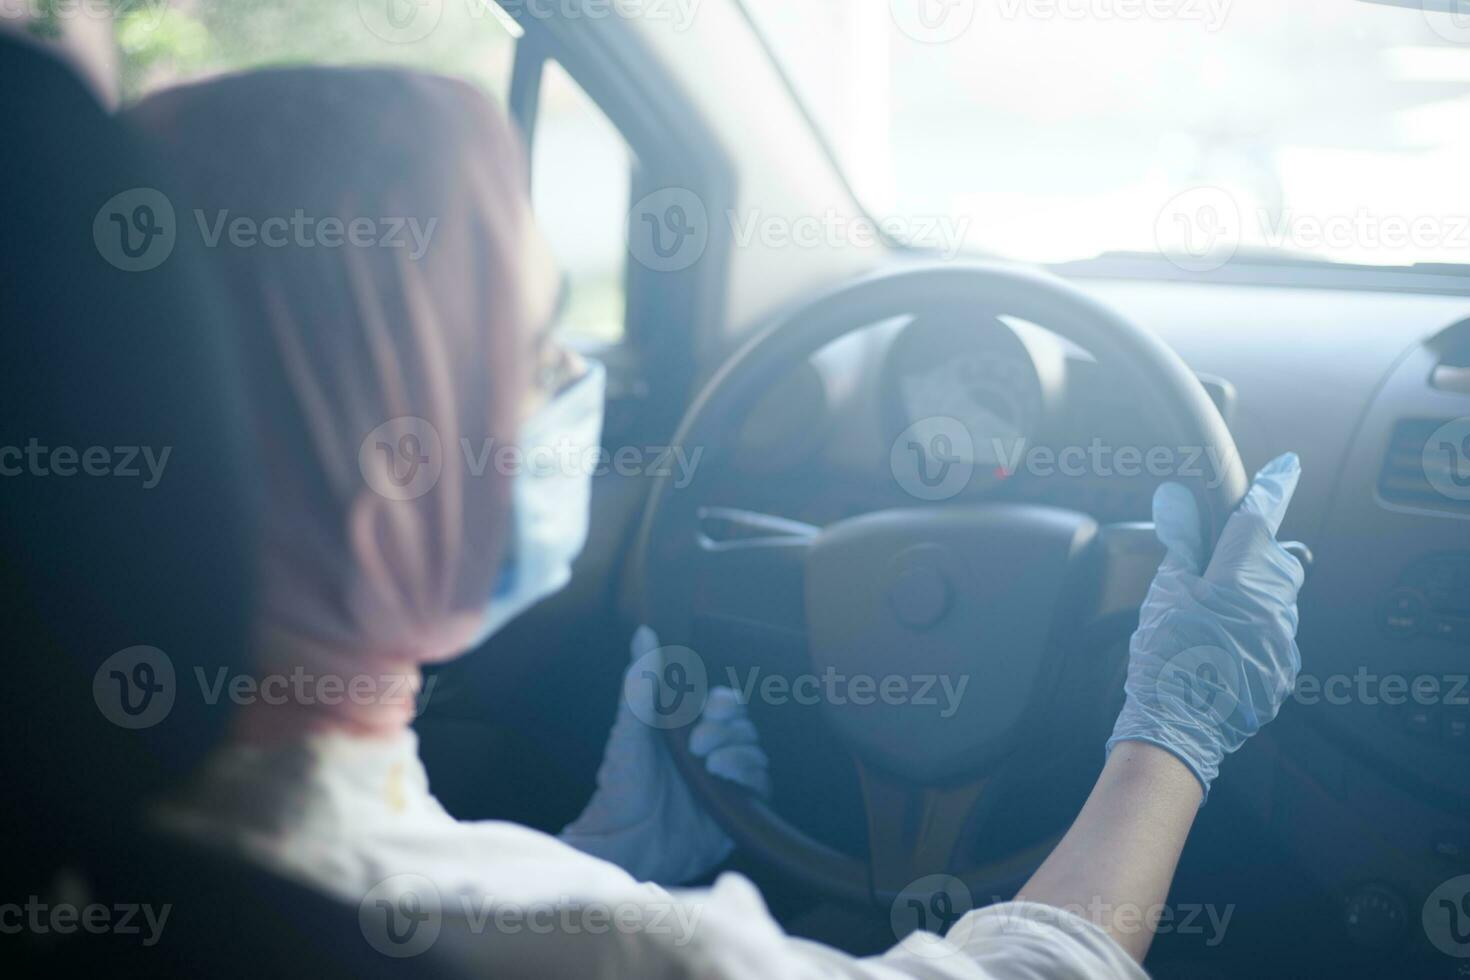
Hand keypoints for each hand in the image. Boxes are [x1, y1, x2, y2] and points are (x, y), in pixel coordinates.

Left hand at [558, 626, 770, 884]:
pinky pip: (762, 785)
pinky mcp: (736, 810)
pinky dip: (748, 775)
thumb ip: (641, 682)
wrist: (623, 845)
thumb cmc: (619, 786)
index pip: (724, 705)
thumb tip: (644, 634)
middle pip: (744, 726)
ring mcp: (724, 783)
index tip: (710, 707)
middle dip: (727, 728)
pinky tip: (723, 777)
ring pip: (755, 753)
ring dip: (736, 751)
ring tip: (707, 764)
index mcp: (686, 732)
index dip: (724, 703)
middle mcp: (709, 754)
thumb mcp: (629, 729)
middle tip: (697, 743)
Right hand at [1107, 453, 1305, 800]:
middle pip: (1275, 558)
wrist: (1178, 729)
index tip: (1288, 465)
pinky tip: (1217, 647)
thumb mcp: (1165, 592)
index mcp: (1243, 578)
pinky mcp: (1283, 668)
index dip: (1273, 487)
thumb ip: (1180, 541)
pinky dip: (1251, 629)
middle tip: (1219, 561)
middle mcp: (1275, 605)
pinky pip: (1273, 633)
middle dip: (1254, 551)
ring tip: (1207, 617)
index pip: (1262, 517)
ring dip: (1250, 594)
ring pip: (1276, 597)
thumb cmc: (1165, 658)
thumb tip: (1176, 498)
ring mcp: (1284, 640)